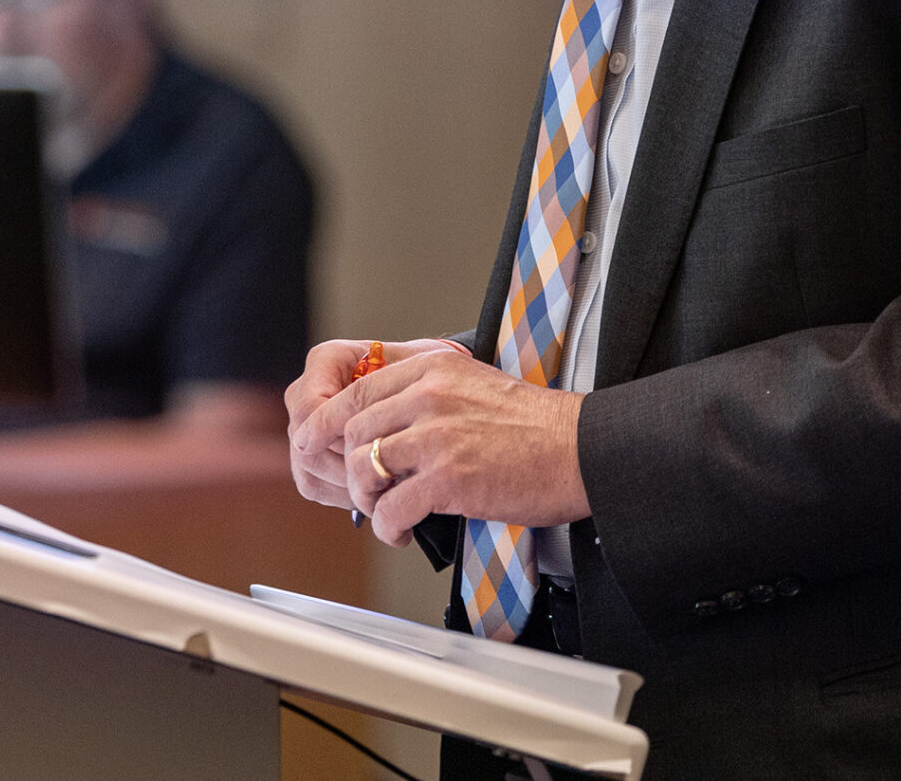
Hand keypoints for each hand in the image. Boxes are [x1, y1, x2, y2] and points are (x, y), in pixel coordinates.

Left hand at [292, 349, 589, 547]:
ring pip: (366, 469)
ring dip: (368, 500)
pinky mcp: (449, 480)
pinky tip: (404, 531)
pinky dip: (388, 527)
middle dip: (348, 468)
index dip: (329, 422)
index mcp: (433, 368)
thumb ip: (428, 392)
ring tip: (386, 513)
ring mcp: (437, 437)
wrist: (580, 450)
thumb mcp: (474, 384)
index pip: (357, 390)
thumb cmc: (535, 425)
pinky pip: (391, 508)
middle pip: (353, 431)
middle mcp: (429, 396)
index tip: (320, 445)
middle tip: (363, 492)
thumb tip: (383, 418)